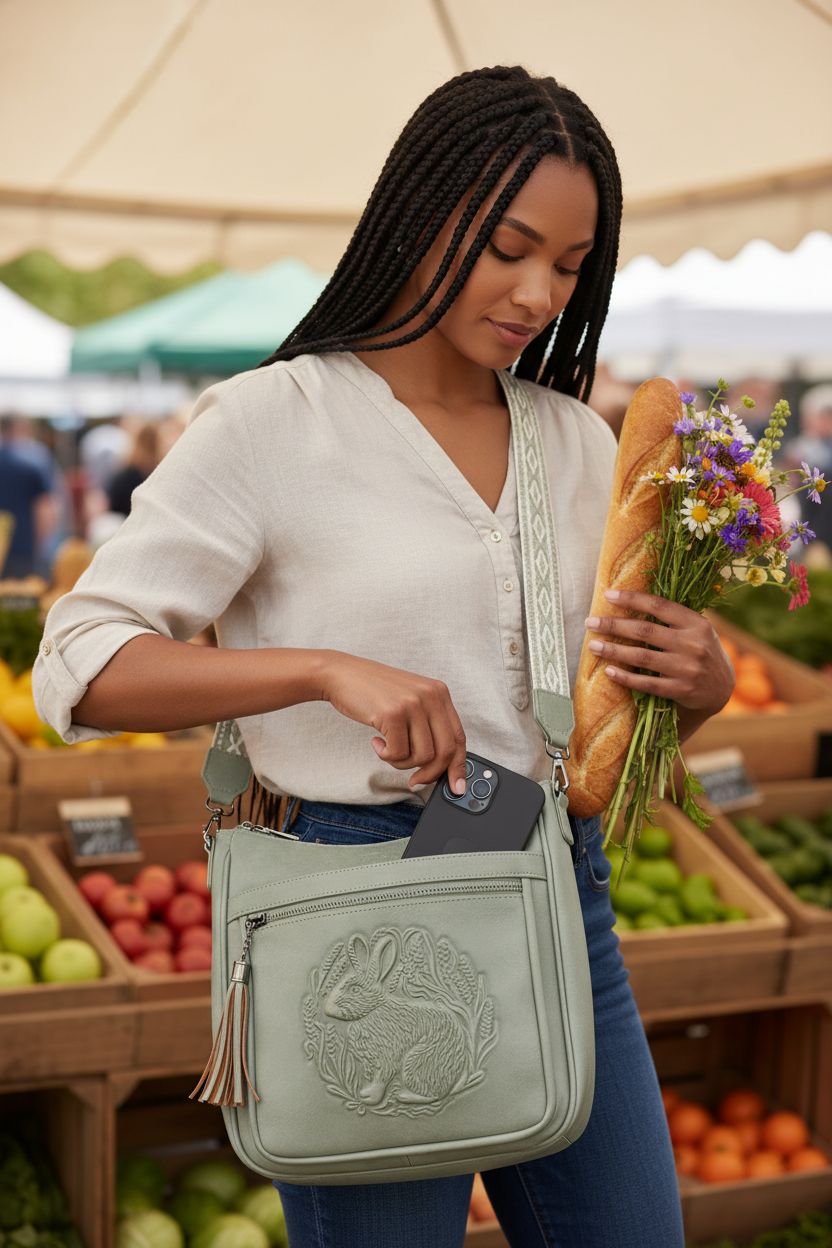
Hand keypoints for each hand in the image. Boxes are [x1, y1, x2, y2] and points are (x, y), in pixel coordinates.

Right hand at [319, 652, 467, 793]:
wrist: (341, 674)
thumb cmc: (373, 692)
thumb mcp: (410, 700)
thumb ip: (427, 724)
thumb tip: (440, 764)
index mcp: (439, 693)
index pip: (459, 736)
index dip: (458, 766)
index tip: (456, 786)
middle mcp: (431, 696)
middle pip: (446, 751)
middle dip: (431, 774)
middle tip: (415, 781)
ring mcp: (413, 704)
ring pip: (423, 756)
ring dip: (402, 763)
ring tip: (387, 750)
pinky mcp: (393, 714)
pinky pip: (398, 753)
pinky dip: (386, 756)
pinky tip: (376, 742)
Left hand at [584, 588, 734, 714]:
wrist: (721, 688)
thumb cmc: (701, 651)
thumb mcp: (697, 630)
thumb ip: (673, 619)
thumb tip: (631, 600)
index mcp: (696, 623)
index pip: (659, 605)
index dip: (632, 598)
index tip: (608, 594)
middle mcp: (693, 644)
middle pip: (645, 630)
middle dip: (614, 625)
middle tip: (590, 622)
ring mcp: (687, 668)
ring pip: (642, 657)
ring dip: (613, 650)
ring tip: (593, 646)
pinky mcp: (681, 690)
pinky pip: (647, 683)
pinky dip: (626, 677)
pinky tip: (609, 671)